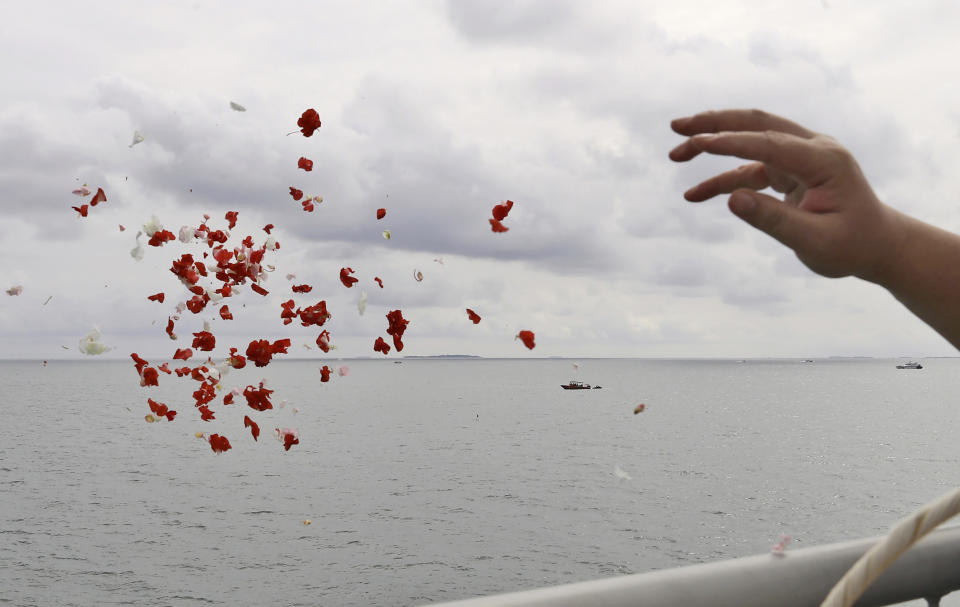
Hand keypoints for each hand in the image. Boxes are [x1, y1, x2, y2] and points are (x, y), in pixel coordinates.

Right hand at [669, 109, 904, 282]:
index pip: (770, 143)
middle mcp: (813, 149)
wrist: (877, 246)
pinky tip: (695, 194)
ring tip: (676, 152)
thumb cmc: (852, 246)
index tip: (695, 142)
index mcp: (825, 160)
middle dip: (715, 122)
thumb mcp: (814, 241)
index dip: (731, 142)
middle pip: (757, 123)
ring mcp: (801, 157)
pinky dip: (724, 178)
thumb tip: (732, 200)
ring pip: (750, 139)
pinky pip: (750, 169)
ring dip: (714, 143)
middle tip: (677, 126)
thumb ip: (774, 220)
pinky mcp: (790, 170)